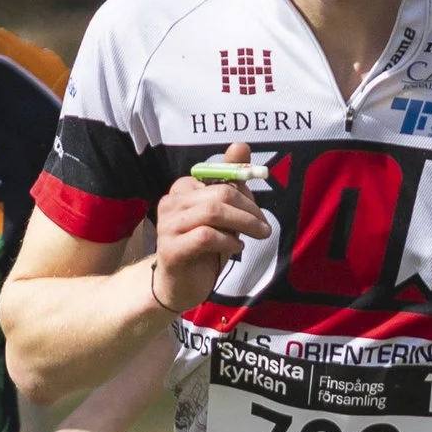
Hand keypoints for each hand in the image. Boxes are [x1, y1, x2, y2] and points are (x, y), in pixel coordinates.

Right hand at [149, 142, 269, 313]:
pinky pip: (205, 237)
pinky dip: (228, 242)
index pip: (220, 179)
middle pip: (218, 194)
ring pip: (212, 213)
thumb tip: (241, 145)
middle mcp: (171, 203)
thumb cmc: (203, 248)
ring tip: (256, 236)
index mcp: (183, 189)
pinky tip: (236, 248)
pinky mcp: (170, 249)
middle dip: (249, 210)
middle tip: (264, 227)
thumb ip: (231, 182)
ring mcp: (167, 226)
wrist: (179, 285)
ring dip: (243, 224)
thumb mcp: (223, 214)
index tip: (258, 212)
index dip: (245, 193)